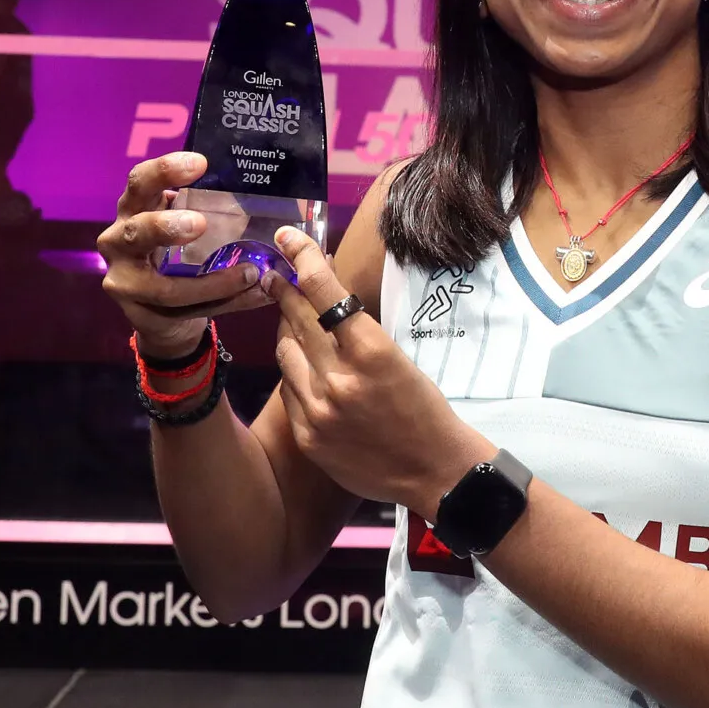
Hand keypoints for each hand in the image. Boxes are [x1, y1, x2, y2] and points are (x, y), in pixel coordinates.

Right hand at [97, 152, 276, 358]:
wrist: (162, 312)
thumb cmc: (177, 254)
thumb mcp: (186, 225)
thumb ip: (208, 211)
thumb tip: (263, 196)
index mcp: (134, 209)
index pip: (140, 183)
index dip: (164, 171)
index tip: (200, 163)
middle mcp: (118, 241)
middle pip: (135, 231)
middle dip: (166, 227)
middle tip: (200, 223)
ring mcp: (123, 282)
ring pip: (163, 287)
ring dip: (211, 282)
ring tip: (249, 273)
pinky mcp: (138, 315)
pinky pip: (184, 312)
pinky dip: (223, 303)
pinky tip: (254, 295)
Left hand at [267, 226, 494, 517]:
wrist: (434, 471)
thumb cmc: (425, 408)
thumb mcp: (400, 358)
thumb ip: (358, 332)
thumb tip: (328, 298)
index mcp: (371, 351)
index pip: (326, 292)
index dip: (303, 258)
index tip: (287, 236)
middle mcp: (339, 378)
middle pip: (298, 319)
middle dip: (285, 290)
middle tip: (274, 274)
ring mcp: (319, 410)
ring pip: (286, 354)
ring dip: (286, 332)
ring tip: (289, 320)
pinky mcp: (308, 436)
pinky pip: (289, 391)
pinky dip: (294, 373)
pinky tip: (303, 368)